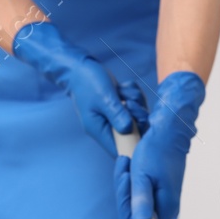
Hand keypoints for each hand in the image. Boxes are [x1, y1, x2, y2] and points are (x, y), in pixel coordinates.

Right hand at [13, 22, 133, 156]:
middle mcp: (107, 127)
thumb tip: (129, 129)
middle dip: (137, 115)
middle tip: (129, 102)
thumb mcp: (104, 97)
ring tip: (123, 91)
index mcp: (99, 130)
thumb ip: (117, 114)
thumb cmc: (88, 82)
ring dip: (136, 101)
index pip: (119, 150)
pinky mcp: (119, 107)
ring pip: (137, 116)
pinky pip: (135, 105)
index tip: (140, 125)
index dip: (134, 144)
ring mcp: (114, 117)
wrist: (79, 67)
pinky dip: (133, 94)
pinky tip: (123, 87)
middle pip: (134, 133)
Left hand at [105, 72, 206, 218]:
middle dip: (123, 199)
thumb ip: (140, 200)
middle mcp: (165, 208)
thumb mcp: (143, 174)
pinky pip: (135, 197)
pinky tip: (131, 169)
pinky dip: (129, 184)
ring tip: (128, 167)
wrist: (169, 133)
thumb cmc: (158, 150)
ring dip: (125, 188)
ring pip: (132, 207)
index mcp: (165, 208)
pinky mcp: (156, 193)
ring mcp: (160, 201)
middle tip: (125, 176)